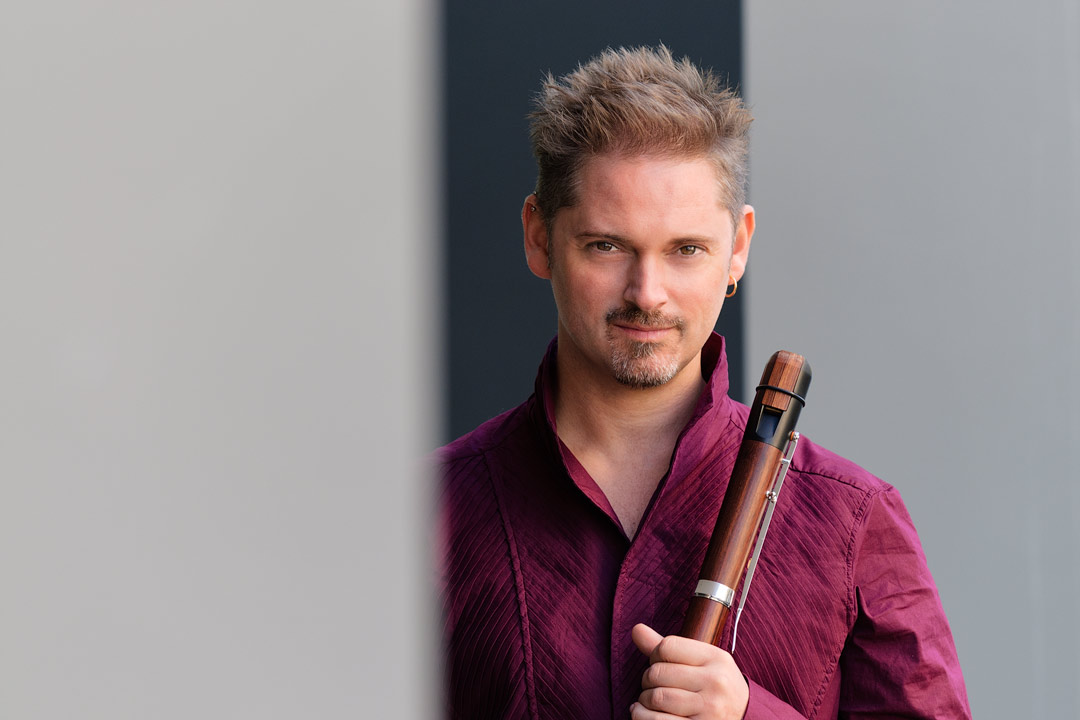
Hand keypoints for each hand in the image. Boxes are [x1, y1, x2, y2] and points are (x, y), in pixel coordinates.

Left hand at [630, 623, 748, 719]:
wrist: (746, 718)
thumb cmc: (716, 688)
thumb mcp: (702, 663)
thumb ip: (668, 648)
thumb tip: (636, 629)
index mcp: (716, 658)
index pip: (667, 646)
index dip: (654, 655)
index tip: (659, 664)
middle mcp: (716, 682)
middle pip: (658, 672)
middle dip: (647, 679)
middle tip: (652, 685)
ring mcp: (710, 709)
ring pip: (656, 697)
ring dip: (644, 700)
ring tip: (649, 701)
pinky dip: (642, 716)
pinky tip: (643, 713)